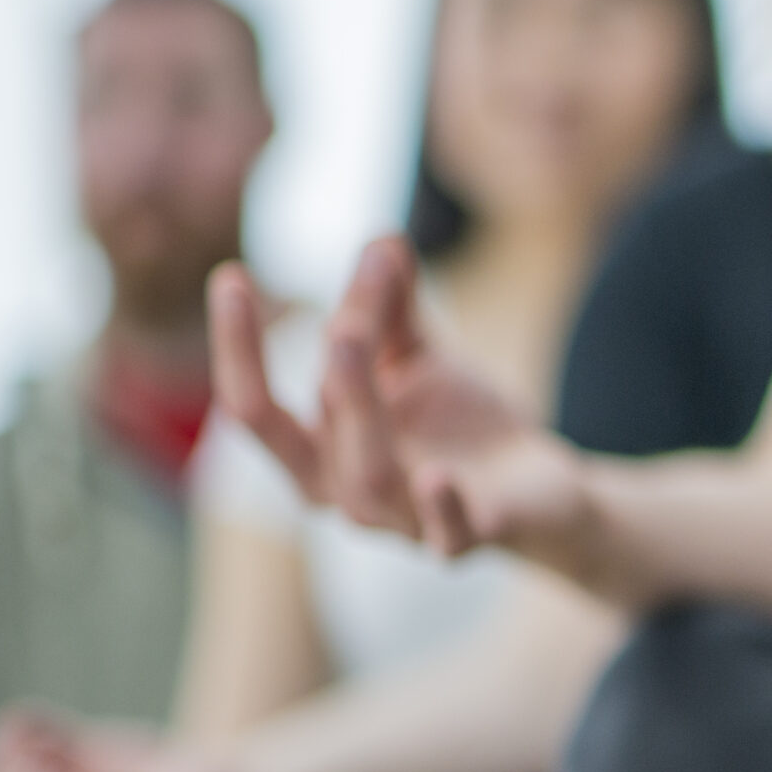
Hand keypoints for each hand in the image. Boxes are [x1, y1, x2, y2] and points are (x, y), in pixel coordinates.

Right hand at [211, 240, 589, 563]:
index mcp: (321, 452)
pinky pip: (448, 532)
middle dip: (323, 378)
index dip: (237, 348)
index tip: (231, 276)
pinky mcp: (470, 534)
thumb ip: (390, 307)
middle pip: (308, 443)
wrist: (541, 486)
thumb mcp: (417, 357)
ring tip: (356, 344)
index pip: (255, 409)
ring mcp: (406, 522)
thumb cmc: (460, 422)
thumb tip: (380, 237)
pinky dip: (440, 506)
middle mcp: (349, 495)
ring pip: (369, 480)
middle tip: (338, 319)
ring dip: (362, 412)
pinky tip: (437, 476)